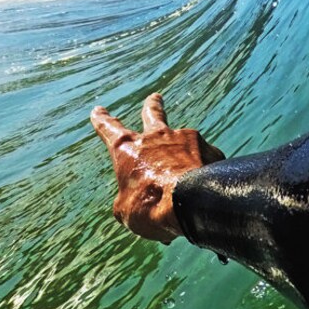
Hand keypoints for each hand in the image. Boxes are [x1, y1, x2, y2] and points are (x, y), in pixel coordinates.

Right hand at [91, 93, 224, 242]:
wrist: (191, 204)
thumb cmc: (150, 206)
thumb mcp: (126, 210)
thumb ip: (129, 199)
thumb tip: (137, 201)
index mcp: (128, 148)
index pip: (109, 129)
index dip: (102, 121)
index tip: (98, 111)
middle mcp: (156, 137)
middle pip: (152, 114)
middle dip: (152, 106)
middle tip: (156, 97)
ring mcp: (186, 140)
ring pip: (184, 139)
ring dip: (184, 149)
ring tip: (189, 168)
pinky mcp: (210, 150)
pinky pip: (206, 160)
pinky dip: (205, 170)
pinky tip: (208, 186)